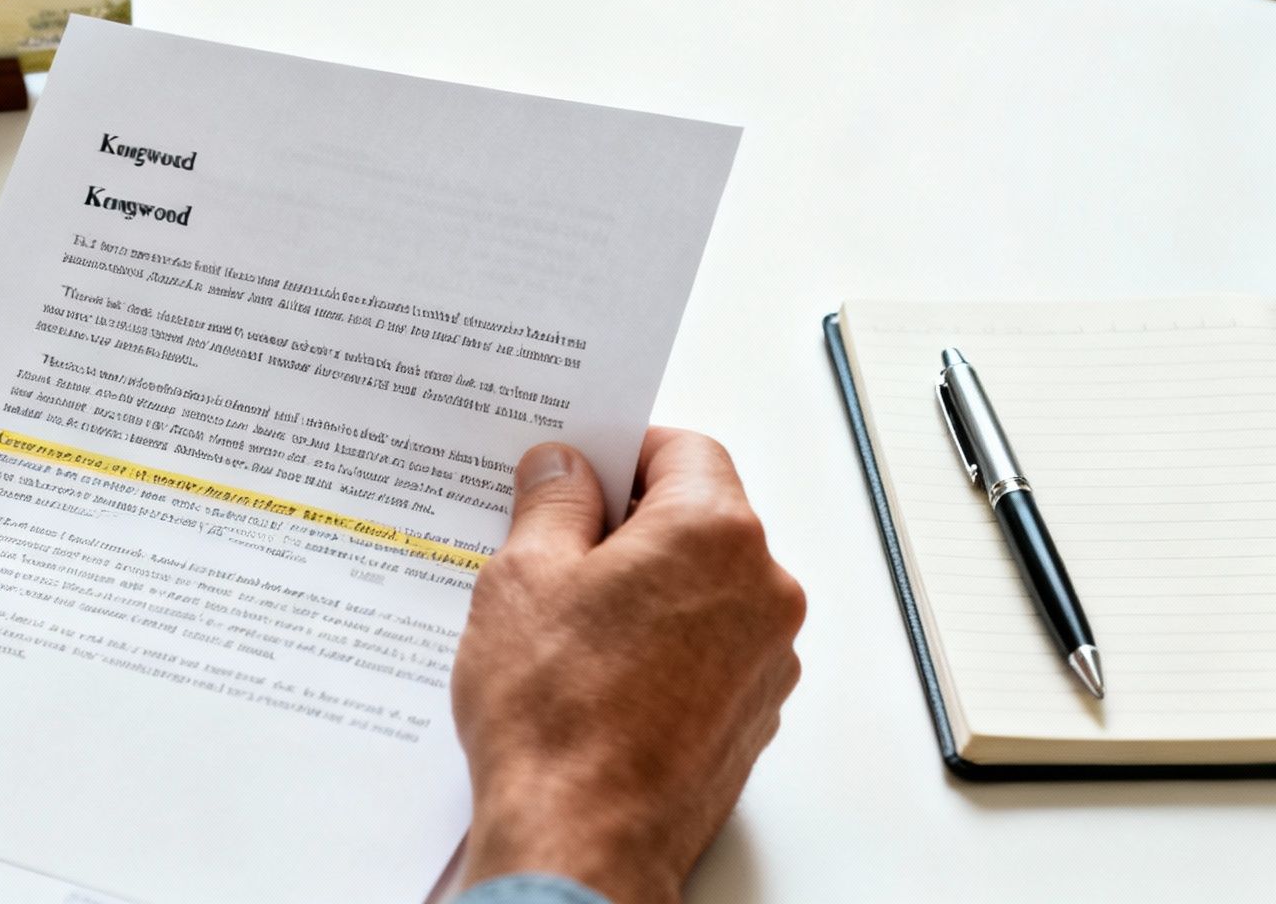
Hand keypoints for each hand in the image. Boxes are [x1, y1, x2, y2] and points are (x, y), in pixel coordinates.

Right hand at [452, 430, 804, 903]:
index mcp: (714, 534)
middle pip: (700, 518)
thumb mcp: (523, 576)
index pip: (684, 450)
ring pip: (705, 588)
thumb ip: (552, 503)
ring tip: (565, 622)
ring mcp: (765, 660)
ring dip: (646, 588)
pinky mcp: (750, 715)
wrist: (581, 839)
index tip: (576, 471)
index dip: (622, 451)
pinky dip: (662, 645)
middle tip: (553, 544)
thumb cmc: (556, 717)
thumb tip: (563, 470)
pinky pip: (709, 649)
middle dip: (628, 523)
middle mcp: (762, 591)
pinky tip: (594, 671)